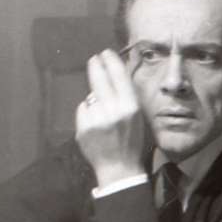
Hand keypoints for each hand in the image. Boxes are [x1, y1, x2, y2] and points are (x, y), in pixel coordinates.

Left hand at [76, 49, 145, 187]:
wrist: (119, 169)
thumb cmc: (133, 142)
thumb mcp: (139, 117)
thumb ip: (128, 97)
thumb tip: (118, 75)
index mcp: (130, 107)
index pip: (118, 76)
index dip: (111, 61)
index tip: (106, 53)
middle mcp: (112, 110)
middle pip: (99, 80)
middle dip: (96, 67)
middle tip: (93, 59)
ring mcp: (95, 119)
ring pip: (90, 98)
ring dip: (95, 100)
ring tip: (103, 116)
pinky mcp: (83, 128)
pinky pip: (83, 110)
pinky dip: (87, 113)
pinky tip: (95, 125)